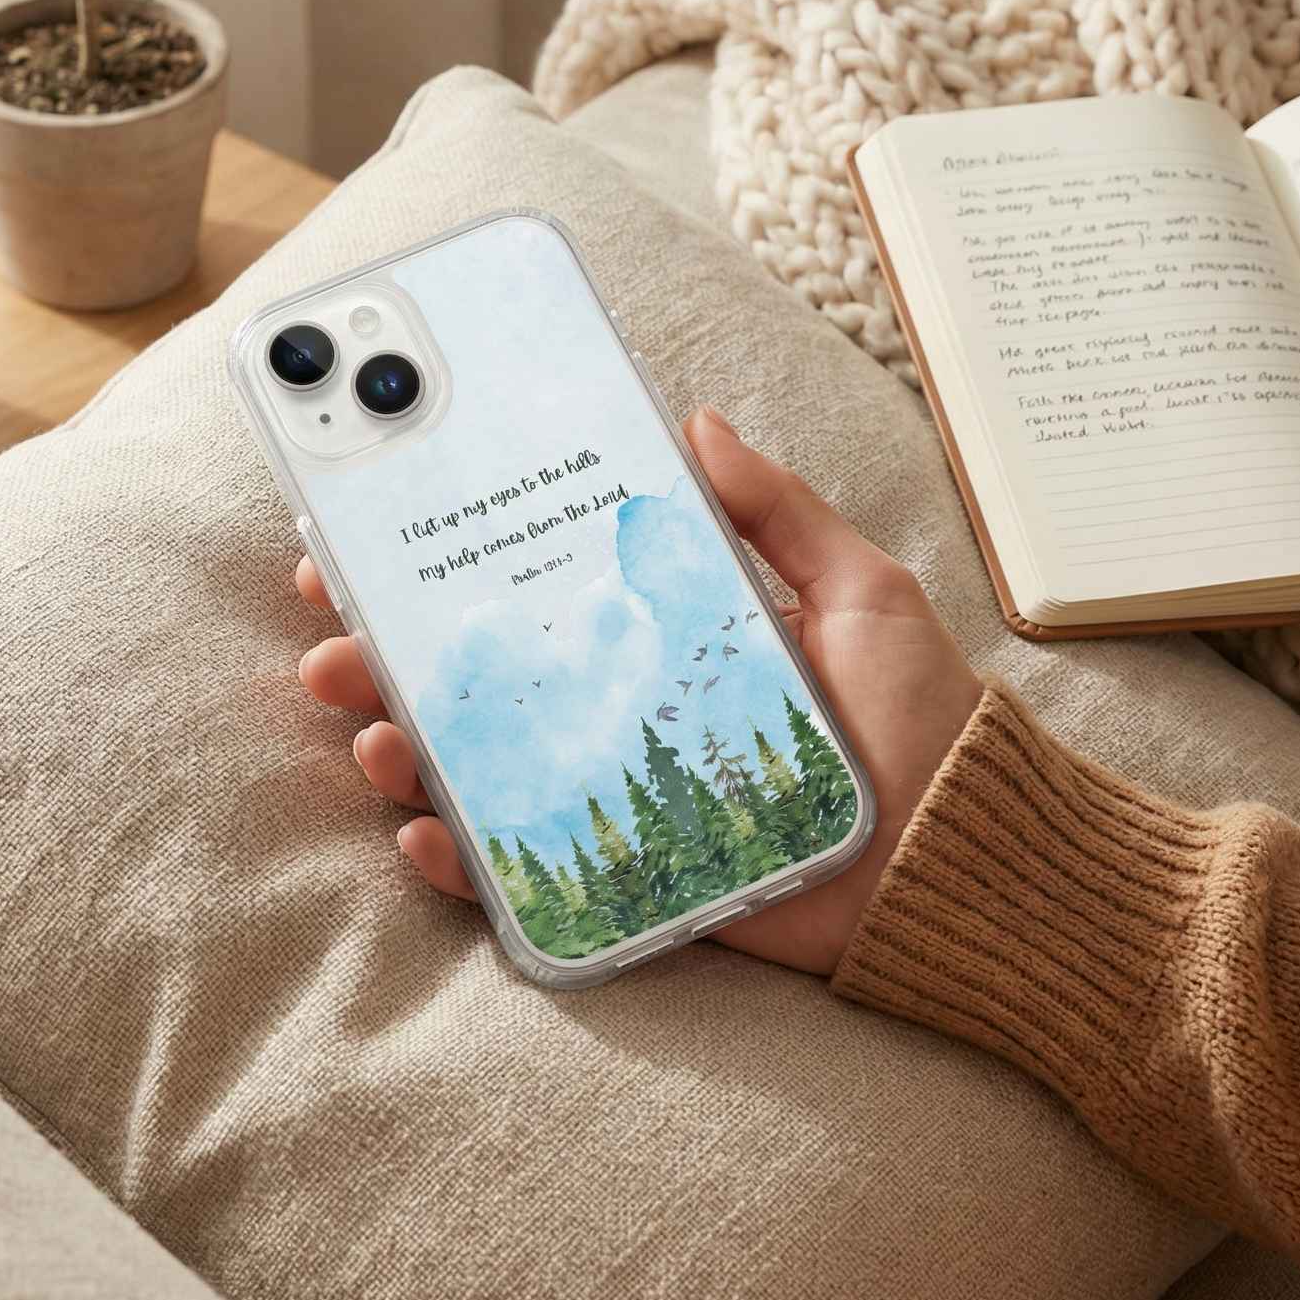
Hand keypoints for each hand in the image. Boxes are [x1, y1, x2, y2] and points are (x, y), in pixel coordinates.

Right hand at [296, 407, 981, 977]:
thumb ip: (778, 511)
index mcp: (665, 633)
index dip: (453, 565)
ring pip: (485, 772)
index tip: (373, 537)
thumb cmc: (921, 718)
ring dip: (408, 751)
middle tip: (332, 638)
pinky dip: (465, 862)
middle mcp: (627, 710)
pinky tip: (420, 837)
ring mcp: (621, 796)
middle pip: (488, 679)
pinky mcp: (634, 879)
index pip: (539, 590)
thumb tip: (698, 420)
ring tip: (369, 731)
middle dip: (392, 657)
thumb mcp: (859, 590)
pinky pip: (530, 873)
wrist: (966, 860)